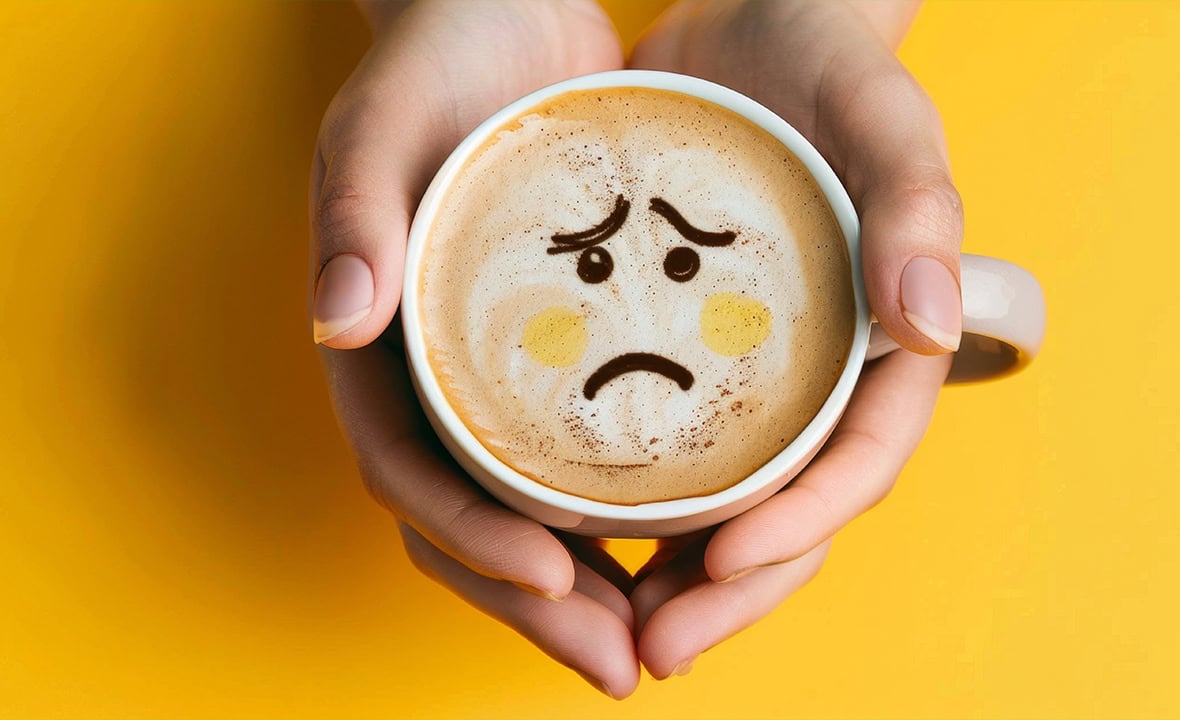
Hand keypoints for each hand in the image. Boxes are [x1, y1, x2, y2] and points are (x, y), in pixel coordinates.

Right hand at [309, 1, 639, 697]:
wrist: (500, 12)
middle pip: (475, 522)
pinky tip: (697, 548)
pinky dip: (637, 516)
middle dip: (541, 605)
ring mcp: (505, 377)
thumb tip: (335, 316)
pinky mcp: (569, 357)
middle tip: (622, 665)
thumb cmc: (436, 58)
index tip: (552, 573)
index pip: (410, 470)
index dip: (469, 536)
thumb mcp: (385, 117)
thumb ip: (354, 209)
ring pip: (538, 513)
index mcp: (382, 346)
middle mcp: (440, 378)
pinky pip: (595, 460)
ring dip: (593, 588)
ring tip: (663, 638)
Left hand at [627, 0, 957, 677]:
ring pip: (724, 502)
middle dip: (730, 590)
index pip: (859, 460)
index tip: (725, 561)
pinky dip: (626, 506)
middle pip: (790, 510)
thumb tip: (933, 330)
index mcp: (881, 344)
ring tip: (606, 623)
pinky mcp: (688, 354)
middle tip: (651, 646)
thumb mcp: (881, 113)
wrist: (755, 25)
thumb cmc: (827, 62)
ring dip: (672, 576)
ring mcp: (753, 373)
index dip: (804, 525)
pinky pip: (663, 451)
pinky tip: (567, 535)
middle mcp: (819, 375)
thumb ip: (917, 205)